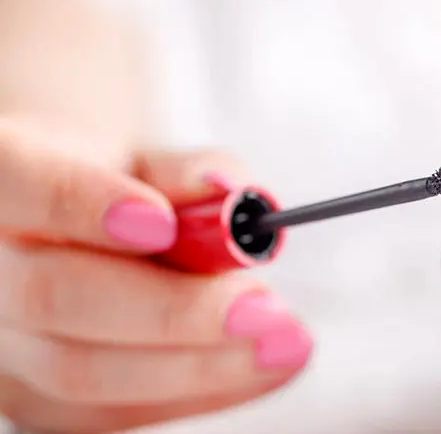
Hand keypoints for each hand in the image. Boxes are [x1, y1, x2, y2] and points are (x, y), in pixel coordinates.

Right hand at [0, 123, 312, 432]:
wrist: (78, 222)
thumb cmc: (117, 183)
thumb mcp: (151, 157)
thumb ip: (188, 173)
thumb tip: (235, 196)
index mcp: (2, 176)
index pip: (21, 188)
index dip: (87, 207)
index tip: (164, 224)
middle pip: (54, 298)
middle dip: (172, 310)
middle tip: (263, 305)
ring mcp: (4, 346)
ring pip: (83, 373)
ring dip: (200, 365)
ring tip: (286, 341)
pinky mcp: (41, 400)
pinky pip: (116, 413)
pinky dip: (203, 391)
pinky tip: (265, 365)